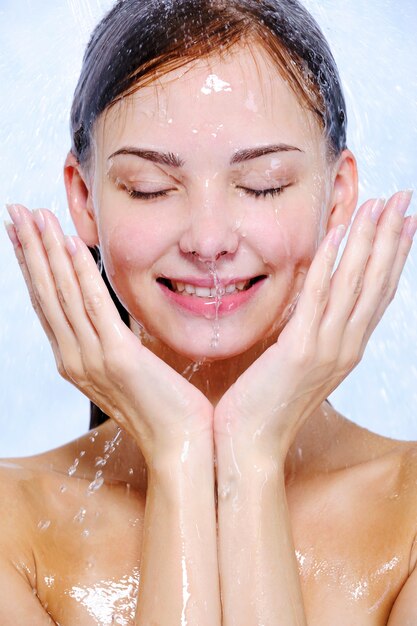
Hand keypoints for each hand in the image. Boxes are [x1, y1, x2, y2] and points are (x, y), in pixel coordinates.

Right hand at [5, 205, 212, 465]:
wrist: (179, 444)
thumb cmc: (161, 406)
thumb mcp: (130, 367)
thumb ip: (116, 339)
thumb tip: (118, 313)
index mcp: (75, 361)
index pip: (47, 306)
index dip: (32, 268)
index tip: (21, 235)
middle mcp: (74, 359)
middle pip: (45, 295)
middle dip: (29, 250)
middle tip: (14, 211)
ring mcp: (93, 359)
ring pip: (62, 295)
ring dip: (47, 252)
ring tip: (34, 216)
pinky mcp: (118, 357)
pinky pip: (94, 306)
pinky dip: (80, 272)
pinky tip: (69, 244)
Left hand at [214, 191, 415, 458]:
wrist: (250, 444)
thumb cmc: (268, 404)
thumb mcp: (297, 364)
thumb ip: (312, 333)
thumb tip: (313, 304)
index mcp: (346, 350)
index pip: (378, 295)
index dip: (394, 257)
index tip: (405, 224)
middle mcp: (345, 348)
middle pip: (376, 284)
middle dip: (391, 238)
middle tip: (403, 200)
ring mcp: (326, 350)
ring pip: (354, 286)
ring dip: (368, 242)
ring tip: (379, 206)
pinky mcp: (298, 351)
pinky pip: (317, 299)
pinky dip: (328, 265)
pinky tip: (336, 236)